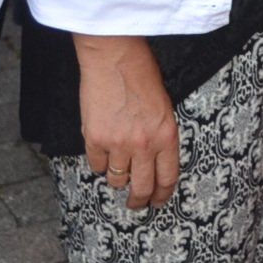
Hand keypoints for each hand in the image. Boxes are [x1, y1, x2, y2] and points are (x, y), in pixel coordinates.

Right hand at [75, 36, 179, 208]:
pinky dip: (99, 162)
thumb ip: (160, 137)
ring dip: (117, 178)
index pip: (167, 178)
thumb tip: (153, 163)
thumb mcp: (164, 109)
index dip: (162, 195)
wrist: (115, 58)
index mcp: (166, 136)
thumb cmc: (142, 77)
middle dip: (139, 201)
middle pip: (142, 188)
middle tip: (136, 204)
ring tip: (117, 170)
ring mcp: (118, 144)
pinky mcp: (95, 139)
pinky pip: (96, 165)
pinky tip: (102, 150)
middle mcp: (144, 145)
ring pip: (116, 179)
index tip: (158, 201)